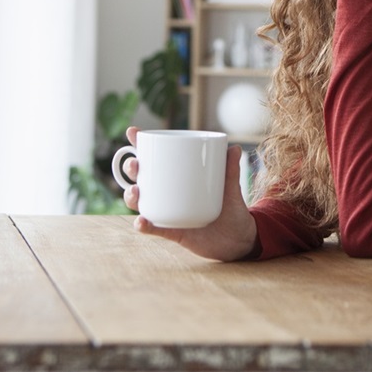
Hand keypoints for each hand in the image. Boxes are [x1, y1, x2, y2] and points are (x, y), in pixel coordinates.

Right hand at [122, 126, 258, 261]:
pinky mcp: (173, 232)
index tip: (132, 132)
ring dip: (132, 196)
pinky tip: (141, 221)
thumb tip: (235, 148)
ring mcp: (169, 213)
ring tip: (135, 191)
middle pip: (142, 179)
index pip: (156, 160)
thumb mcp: (230, 188)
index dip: (140, 146)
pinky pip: (155, 229)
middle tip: (135, 164)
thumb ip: (231, 170)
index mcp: (179, 178)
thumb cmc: (231, 208)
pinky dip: (145, 226)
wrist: (239, 239)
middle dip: (132, 169)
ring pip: (143, 203)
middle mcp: (168, 194)